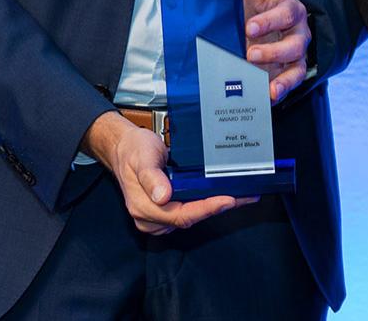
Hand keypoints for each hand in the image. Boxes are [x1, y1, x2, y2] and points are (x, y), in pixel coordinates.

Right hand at [83, 111, 252, 234]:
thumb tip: (163, 197)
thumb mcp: (142, 156)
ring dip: (214, 208)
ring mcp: (157, 218)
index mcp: (143, 207)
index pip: (180, 215)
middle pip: (189, 219)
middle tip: (244, 196)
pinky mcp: (164, 212)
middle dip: (216, 208)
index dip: (206, 209)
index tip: (228, 200)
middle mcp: (150, 218)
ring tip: (240, 195)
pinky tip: (221, 196)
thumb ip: (151, 176)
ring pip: (190, 218)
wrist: (123, 148)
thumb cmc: (133, 150)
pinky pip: (187, 212)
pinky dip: (205, 205)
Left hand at [242, 0, 310, 102]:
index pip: (287, 13)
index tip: (250, 26)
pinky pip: (292, 81)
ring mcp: (296, 55)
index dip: (270, 20)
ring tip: (263, 82)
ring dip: (281, 75)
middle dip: (273, 51)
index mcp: (290, 9)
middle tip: (250, 54)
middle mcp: (298, 33)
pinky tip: (269, 95)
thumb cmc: (258, 8)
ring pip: (296, 64)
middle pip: (295, 43)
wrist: (257, 32)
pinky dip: (282, 89)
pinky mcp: (290, 72)